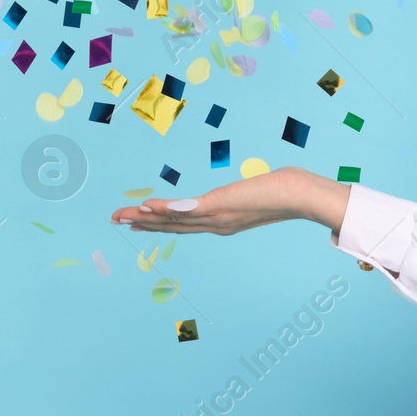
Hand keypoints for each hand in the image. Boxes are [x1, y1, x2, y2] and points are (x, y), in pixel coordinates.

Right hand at [109, 166, 350, 235]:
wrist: (301, 196)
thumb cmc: (285, 190)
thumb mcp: (256, 195)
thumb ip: (243, 196)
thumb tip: (246, 192)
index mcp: (222, 222)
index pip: (183, 225)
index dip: (157, 225)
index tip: (135, 223)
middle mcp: (217, 223)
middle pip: (172, 225)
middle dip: (142, 224)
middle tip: (115, 220)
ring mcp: (218, 216)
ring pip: (175, 218)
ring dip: (146, 217)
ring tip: (121, 216)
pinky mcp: (222, 204)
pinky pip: (188, 208)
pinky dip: (167, 208)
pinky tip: (148, 207)